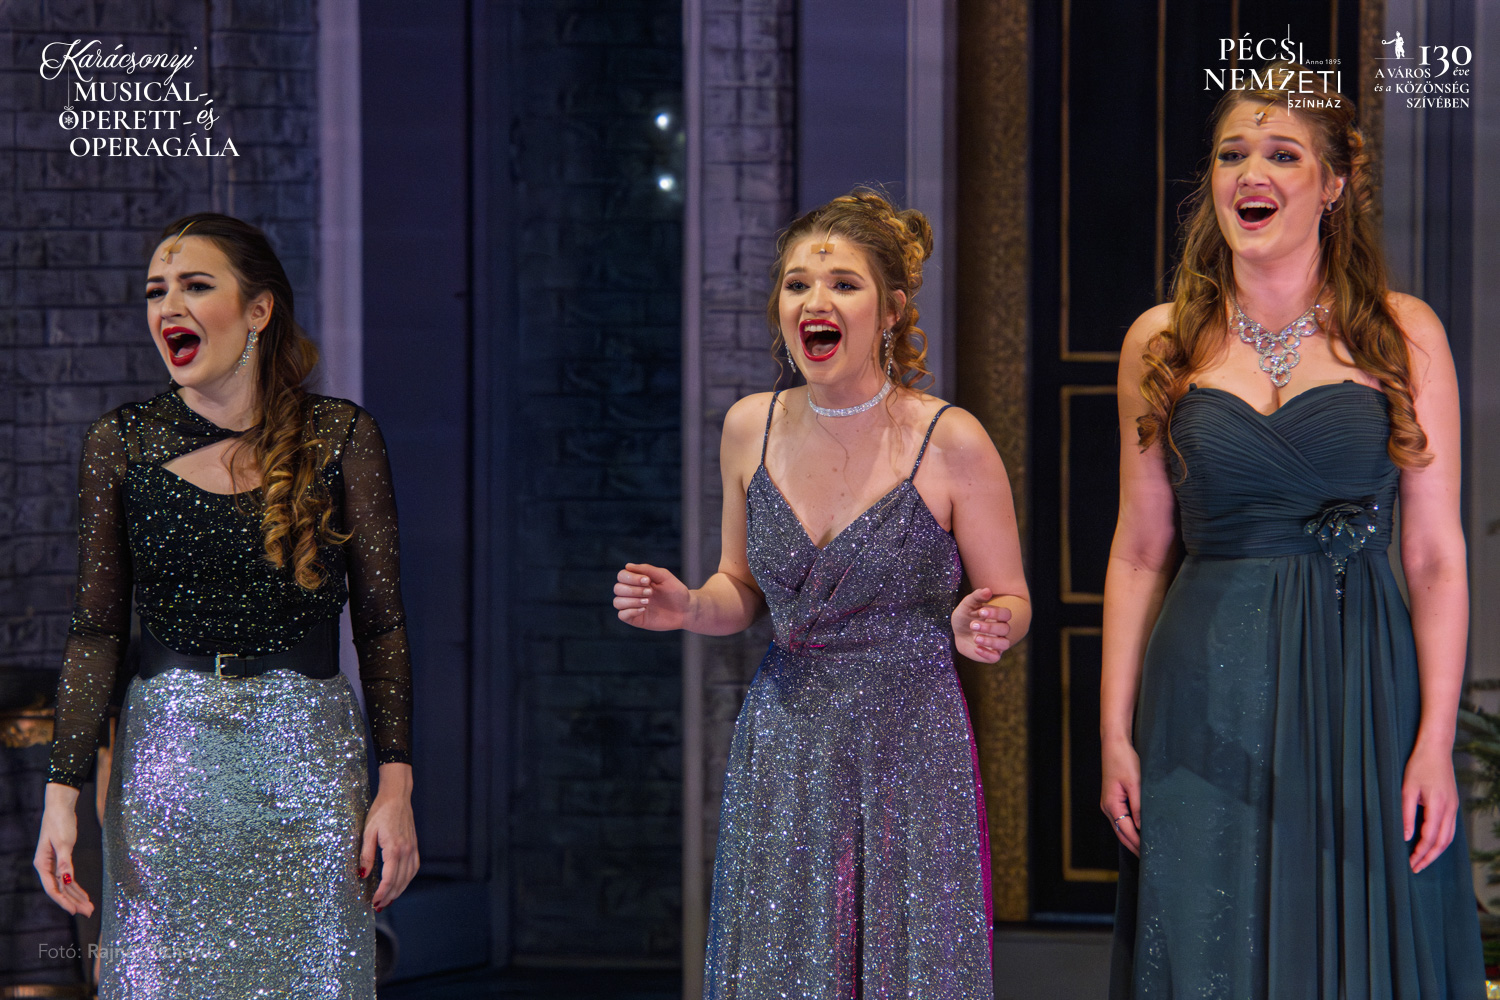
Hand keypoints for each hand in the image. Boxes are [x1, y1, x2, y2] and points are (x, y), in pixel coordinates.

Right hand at [34, 783, 93, 916]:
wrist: (60, 808)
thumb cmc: (59, 823)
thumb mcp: (63, 842)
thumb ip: (65, 862)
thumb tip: (67, 879)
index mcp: (42, 864)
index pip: (52, 888)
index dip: (63, 901)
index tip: (74, 911)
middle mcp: (46, 867)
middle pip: (60, 890)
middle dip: (73, 902)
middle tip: (88, 912)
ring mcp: (54, 864)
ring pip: (65, 886)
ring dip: (77, 897)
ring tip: (89, 908)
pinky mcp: (62, 860)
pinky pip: (69, 878)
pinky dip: (77, 887)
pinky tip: (85, 896)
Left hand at [361, 764, 417, 910]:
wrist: (397, 797)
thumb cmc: (380, 813)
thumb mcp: (367, 833)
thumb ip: (366, 855)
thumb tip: (362, 874)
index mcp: (394, 848)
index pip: (389, 878)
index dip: (382, 892)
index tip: (374, 901)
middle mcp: (406, 850)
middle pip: (400, 880)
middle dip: (389, 895)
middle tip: (378, 906)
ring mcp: (412, 848)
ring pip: (408, 876)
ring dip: (399, 890)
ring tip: (389, 899)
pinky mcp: (414, 845)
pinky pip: (414, 867)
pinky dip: (408, 879)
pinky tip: (401, 884)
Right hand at [613, 562, 689, 630]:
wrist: (686, 610)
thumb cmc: (676, 591)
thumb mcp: (664, 576)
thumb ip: (647, 569)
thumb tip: (627, 566)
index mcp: (638, 581)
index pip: (622, 576)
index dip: (630, 577)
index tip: (647, 580)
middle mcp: (633, 593)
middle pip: (617, 588)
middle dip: (633, 589)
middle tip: (650, 592)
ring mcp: (633, 606)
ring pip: (617, 602)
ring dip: (631, 600)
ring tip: (648, 601)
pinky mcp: (636, 619)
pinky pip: (621, 615)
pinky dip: (630, 611)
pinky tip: (643, 609)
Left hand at [952, 587, 1010, 662]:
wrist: (957, 631)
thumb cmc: (965, 616)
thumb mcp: (967, 604)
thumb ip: (977, 596)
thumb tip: (988, 590)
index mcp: (998, 616)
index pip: (1006, 614)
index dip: (996, 613)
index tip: (981, 611)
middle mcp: (1000, 630)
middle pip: (1005, 628)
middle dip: (989, 627)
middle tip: (972, 625)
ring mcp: (997, 643)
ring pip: (1004, 644)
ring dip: (990, 640)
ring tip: (975, 637)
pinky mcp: (990, 654)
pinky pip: (995, 657)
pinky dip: (987, 653)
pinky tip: (976, 648)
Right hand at [1101, 738, 1141, 855]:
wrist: (1114, 745)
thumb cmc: (1124, 761)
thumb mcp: (1135, 783)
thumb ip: (1139, 806)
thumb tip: (1142, 827)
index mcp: (1112, 805)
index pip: (1126, 831)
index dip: (1138, 844)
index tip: (1149, 855)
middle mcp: (1107, 807)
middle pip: (1121, 833)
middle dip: (1134, 846)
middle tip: (1148, 859)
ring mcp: (1109, 804)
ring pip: (1120, 828)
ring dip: (1131, 839)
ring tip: (1145, 850)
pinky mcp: (1113, 800)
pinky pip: (1121, 820)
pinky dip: (1129, 829)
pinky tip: (1138, 832)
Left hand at [1403, 741, 1458, 873]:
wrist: (1436, 749)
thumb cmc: (1419, 766)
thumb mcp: (1407, 788)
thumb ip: (1407, 814)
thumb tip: (1406, 836)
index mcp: (1438, 805)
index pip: (1430, 837)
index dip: (1421, 852)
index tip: (1410, 862)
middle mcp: (1450, 809)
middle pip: (1443, 842)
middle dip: (1429, 857)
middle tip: (1416, 868)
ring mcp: (1454, 807)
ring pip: (1449, 838)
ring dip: (1436, 852)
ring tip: (1423, 861)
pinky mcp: (1453, 805)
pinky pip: (1450, 829)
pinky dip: (1442, 841)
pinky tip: (1432, 846)